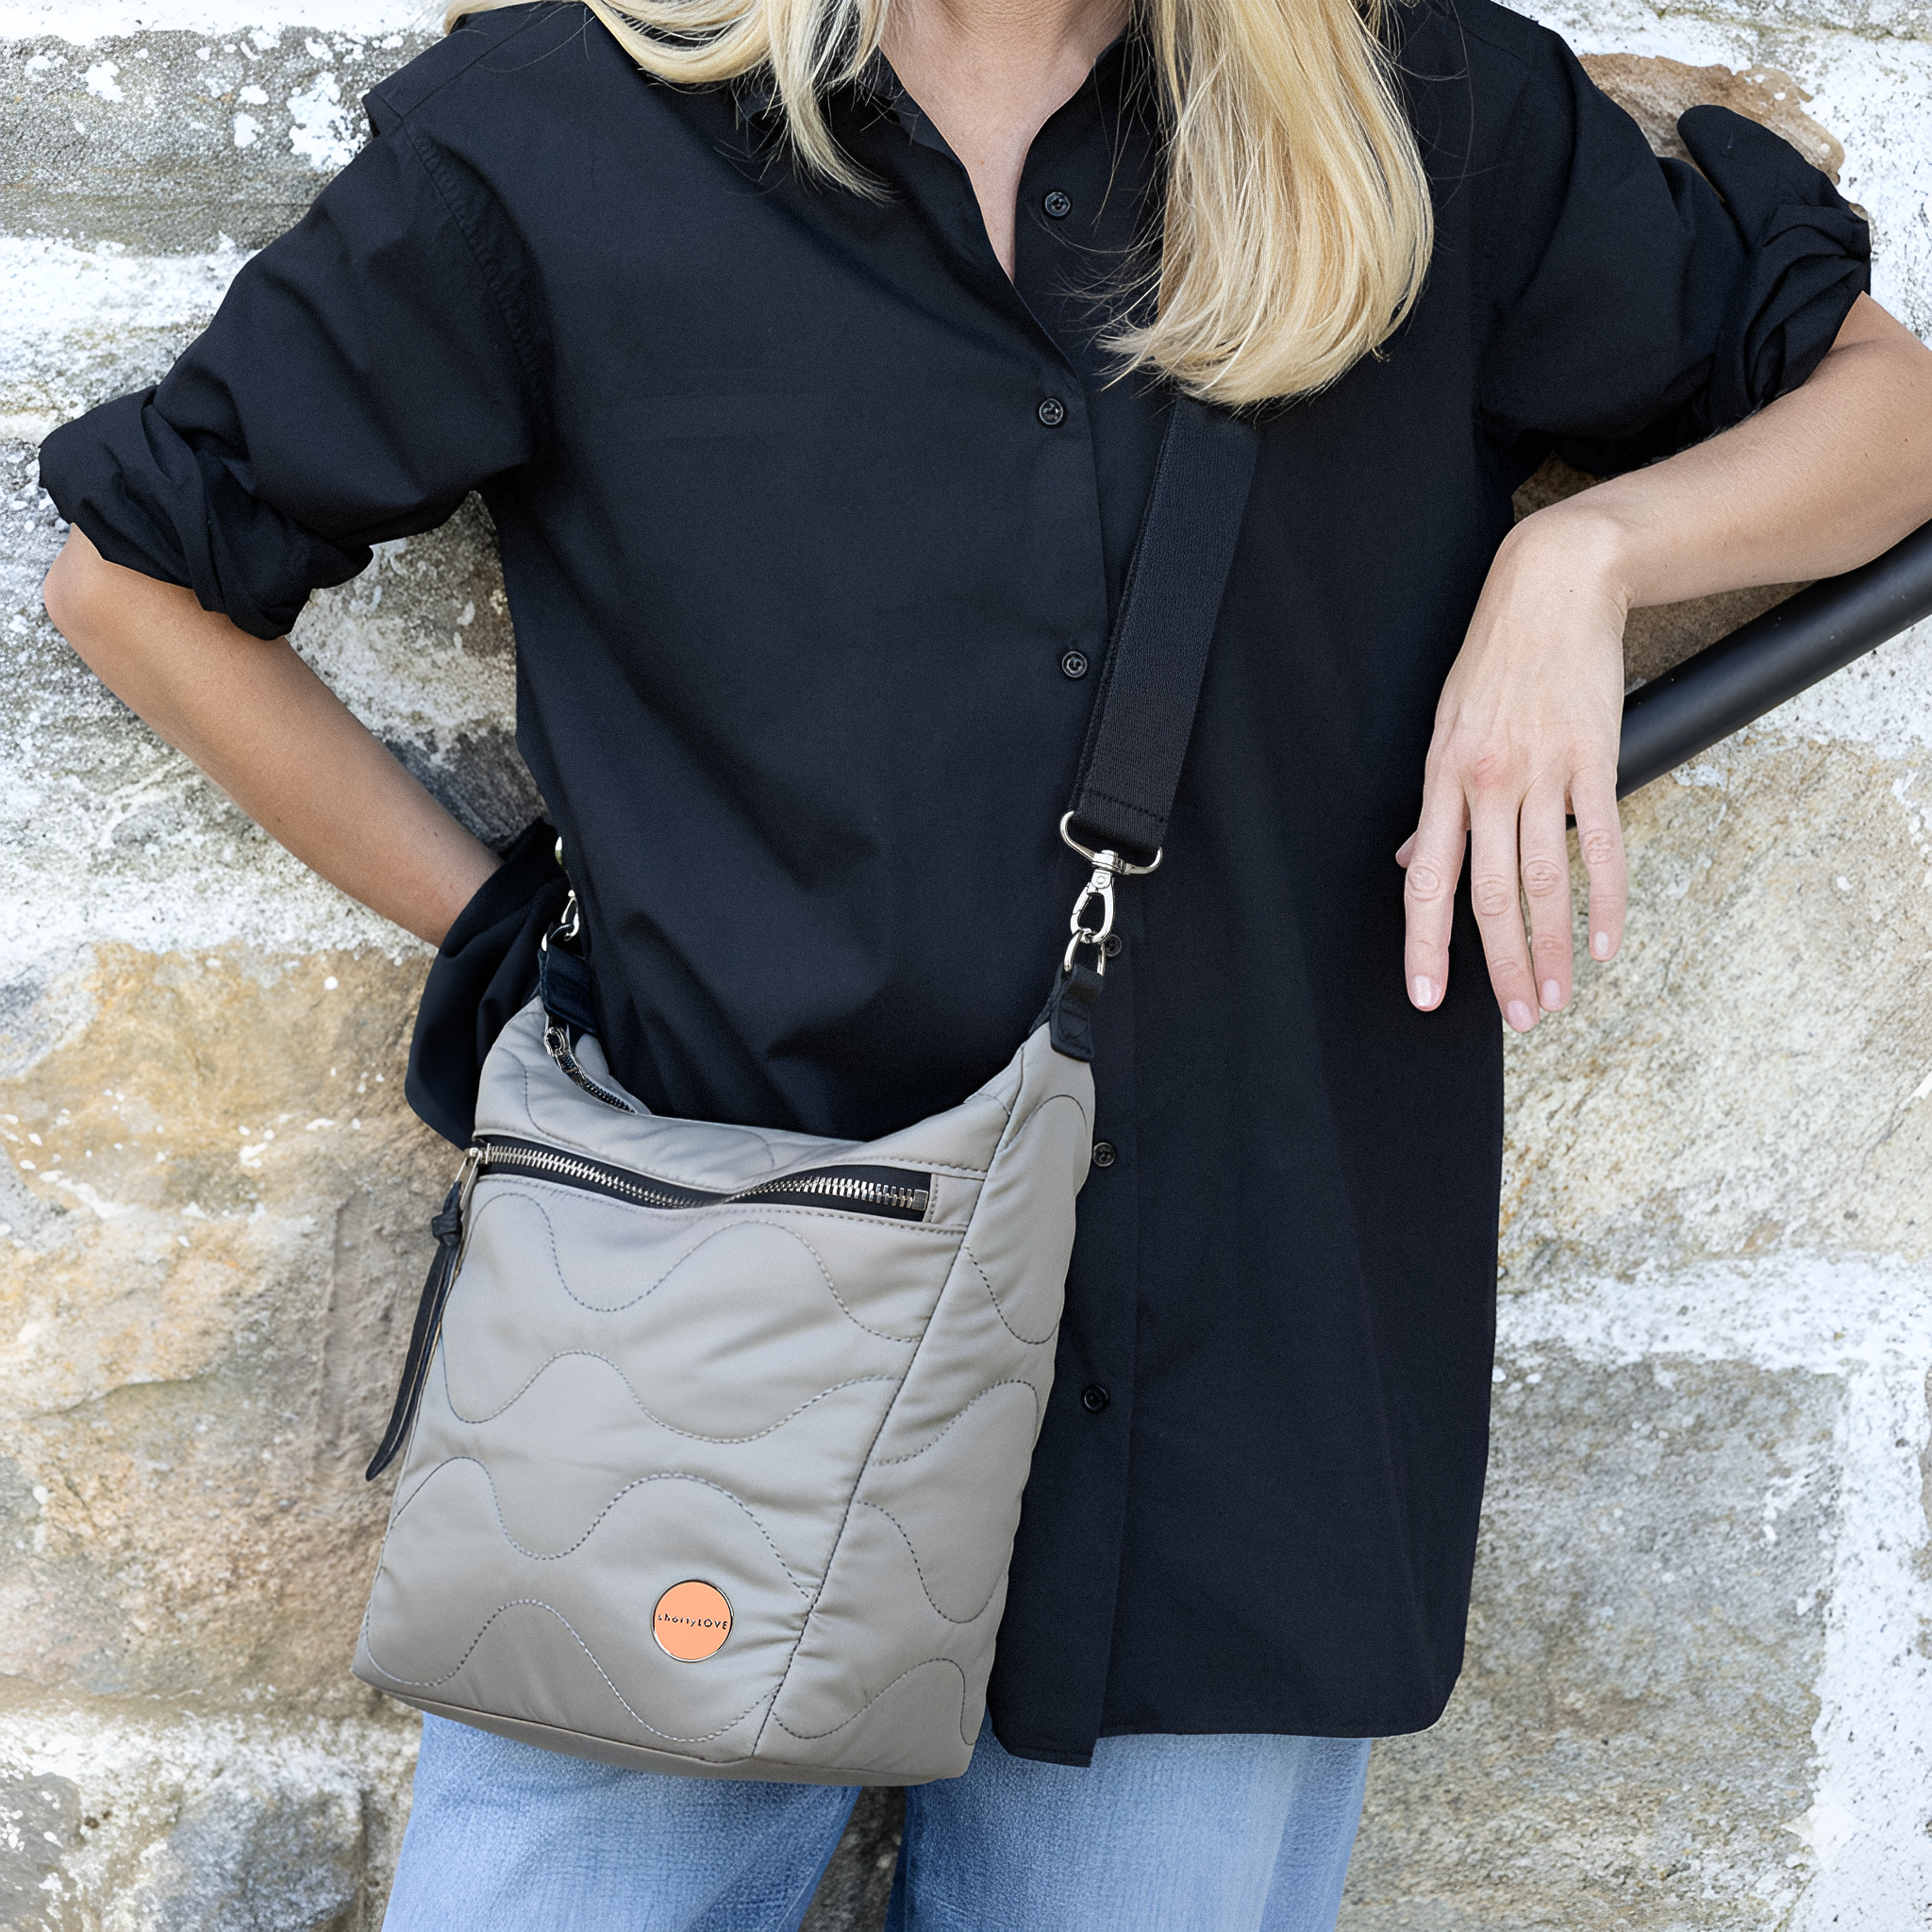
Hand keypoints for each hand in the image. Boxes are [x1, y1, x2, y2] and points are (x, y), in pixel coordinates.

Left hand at [1396, 507, 1628, 1030]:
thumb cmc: (1494, 657)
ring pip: (1542, 882)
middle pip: (1489, 895)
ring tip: (1558, 997)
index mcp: (1441, 778)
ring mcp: (1541, 773)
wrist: (1553, 588)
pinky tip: (1608, 943)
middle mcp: (1485, 782)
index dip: (1424, 945)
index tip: (1427, 996)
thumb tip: (1416, 860)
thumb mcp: (1444, 724)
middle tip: (1517, 1018)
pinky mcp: (1594, 759)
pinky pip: (1599, 845)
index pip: (1428, 881)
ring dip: (1552, 948)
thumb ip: (1434, 802)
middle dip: (1501, 965)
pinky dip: (1605, 901)